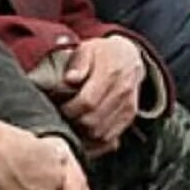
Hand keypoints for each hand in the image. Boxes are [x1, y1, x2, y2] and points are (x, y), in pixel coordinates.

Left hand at [58, 36, 146, 152]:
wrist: (130, 57)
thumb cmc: (102, 53)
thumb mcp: (88, 49)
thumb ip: (78, 63)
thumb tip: (69, 79)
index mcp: (110, 74)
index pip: (87, 102)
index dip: (69, 109)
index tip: (59, 107)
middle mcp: (121, 92)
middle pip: (93, 121)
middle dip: (74, 123)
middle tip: (63, 117)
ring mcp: (127, 107)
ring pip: (100, 134)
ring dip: (83, 134)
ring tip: (72, 124)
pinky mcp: (129, 117)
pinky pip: (110, 138)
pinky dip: (94, 141)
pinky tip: (83, 133)